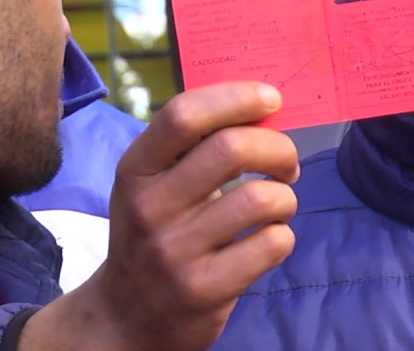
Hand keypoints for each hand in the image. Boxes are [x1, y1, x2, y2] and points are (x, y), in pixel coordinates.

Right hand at [20, 82, 300, 350]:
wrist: (128, 317)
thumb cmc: (158, 231)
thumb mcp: (155, 184)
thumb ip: (198, 145)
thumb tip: (266, 106)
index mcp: (136, 170)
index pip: (184, 115)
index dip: (236, 97)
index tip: (271, 98)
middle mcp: (149, 208)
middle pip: (232, 149)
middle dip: (279, 148)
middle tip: (286, 163)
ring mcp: (175, 252)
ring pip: (262, 199)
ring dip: (285, 197)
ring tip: (276, 207)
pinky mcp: (204, 290)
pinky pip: (273, 244)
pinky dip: (282, 236)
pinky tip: (265, 242)